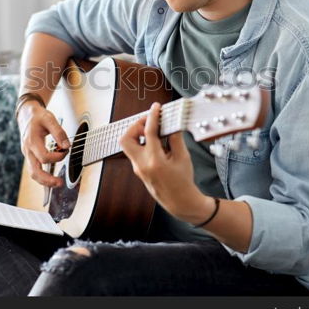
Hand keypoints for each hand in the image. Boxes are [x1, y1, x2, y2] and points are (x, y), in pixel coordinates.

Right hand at [17, 100, 68, 187]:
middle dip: (47, 180)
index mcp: (32, 141)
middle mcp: (27, 150)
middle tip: (60, 183)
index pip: (44, 156)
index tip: (65, 151)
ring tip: (57, 183)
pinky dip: (43, 175)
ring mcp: (27, 155)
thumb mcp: (49, 119)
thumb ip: (59, 132)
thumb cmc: (38, 117)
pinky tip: (52, 176)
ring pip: (33, 173)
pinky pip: (34, 170)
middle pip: (34, 171)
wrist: (26, 115)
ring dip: (45, 181)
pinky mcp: (30, 156)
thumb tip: (66, 146)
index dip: (57, 157)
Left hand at [119, 102, 211, 221]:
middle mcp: (142, 164)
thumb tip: (172, 123)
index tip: (155, 108)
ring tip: (153, 132)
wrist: (179, 201)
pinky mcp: (138, 170)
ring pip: (128, 145)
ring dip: (137, 135)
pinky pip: (134, 152)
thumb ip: (175, 138)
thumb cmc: (183, 181)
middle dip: (135, 126)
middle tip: (148, 122)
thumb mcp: (183, 157)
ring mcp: (138, 168)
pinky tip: (155, 143)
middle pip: (126, 138)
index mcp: (154, 160)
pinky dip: (142, 143)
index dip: (152, 116)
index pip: (149, 132)